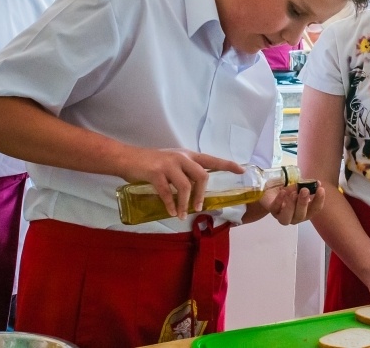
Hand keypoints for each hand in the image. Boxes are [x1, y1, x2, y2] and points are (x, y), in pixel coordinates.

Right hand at [119, 148, 242, 219]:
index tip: (242, 170)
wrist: (127, 158)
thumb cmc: (151, 162)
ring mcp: (168, 165)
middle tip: (199, 206)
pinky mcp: (156, 173)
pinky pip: (167, 193)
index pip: (212, 159)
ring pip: (186, 186)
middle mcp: (181, 158)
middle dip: (202, 194)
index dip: (228, 165)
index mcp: (188, 155)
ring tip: (182, 214)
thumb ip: (186, 171)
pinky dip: (171, 205)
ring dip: (186, 203)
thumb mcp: (173, 162)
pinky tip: (172, 212)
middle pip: (202, 176)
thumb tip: (198, 189)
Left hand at [260, 180, 325, 224]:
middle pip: (301, 215)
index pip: (315, 209)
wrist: (273, 190)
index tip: (321, 189)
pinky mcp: (272, 211)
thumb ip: (308, 186)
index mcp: (305, 211)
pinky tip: (283, 192)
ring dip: (291, 205)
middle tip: (305, 190)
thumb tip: (317, 183)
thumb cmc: (289, 191)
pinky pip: (275, 208)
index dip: (319, 200)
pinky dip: (279, 200)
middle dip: (303, 203)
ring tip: (294, 193)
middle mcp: (295, 217)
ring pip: (287, 217)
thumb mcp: (299, 186)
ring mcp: (282, 216)